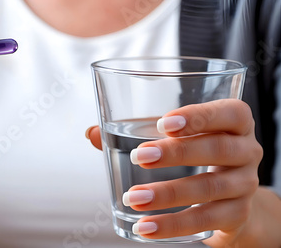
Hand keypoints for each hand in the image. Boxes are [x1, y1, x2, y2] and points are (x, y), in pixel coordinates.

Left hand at [86, 99, 268, 246]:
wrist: (229, 200)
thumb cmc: (196, 156)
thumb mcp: (175, 140)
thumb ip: (133, 133)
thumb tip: (91, 133)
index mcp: (234, 124)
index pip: (230, 113)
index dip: (200, 116)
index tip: (163, 123)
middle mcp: (247, 152)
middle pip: (218, 150)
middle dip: (177, 153)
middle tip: (140, 157)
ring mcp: (245, 185)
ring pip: (210, 188)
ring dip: (168, 194)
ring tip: (134, 198)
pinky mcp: (236, 215)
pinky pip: (206, 220)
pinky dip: (173, 224)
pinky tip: (145, 226)